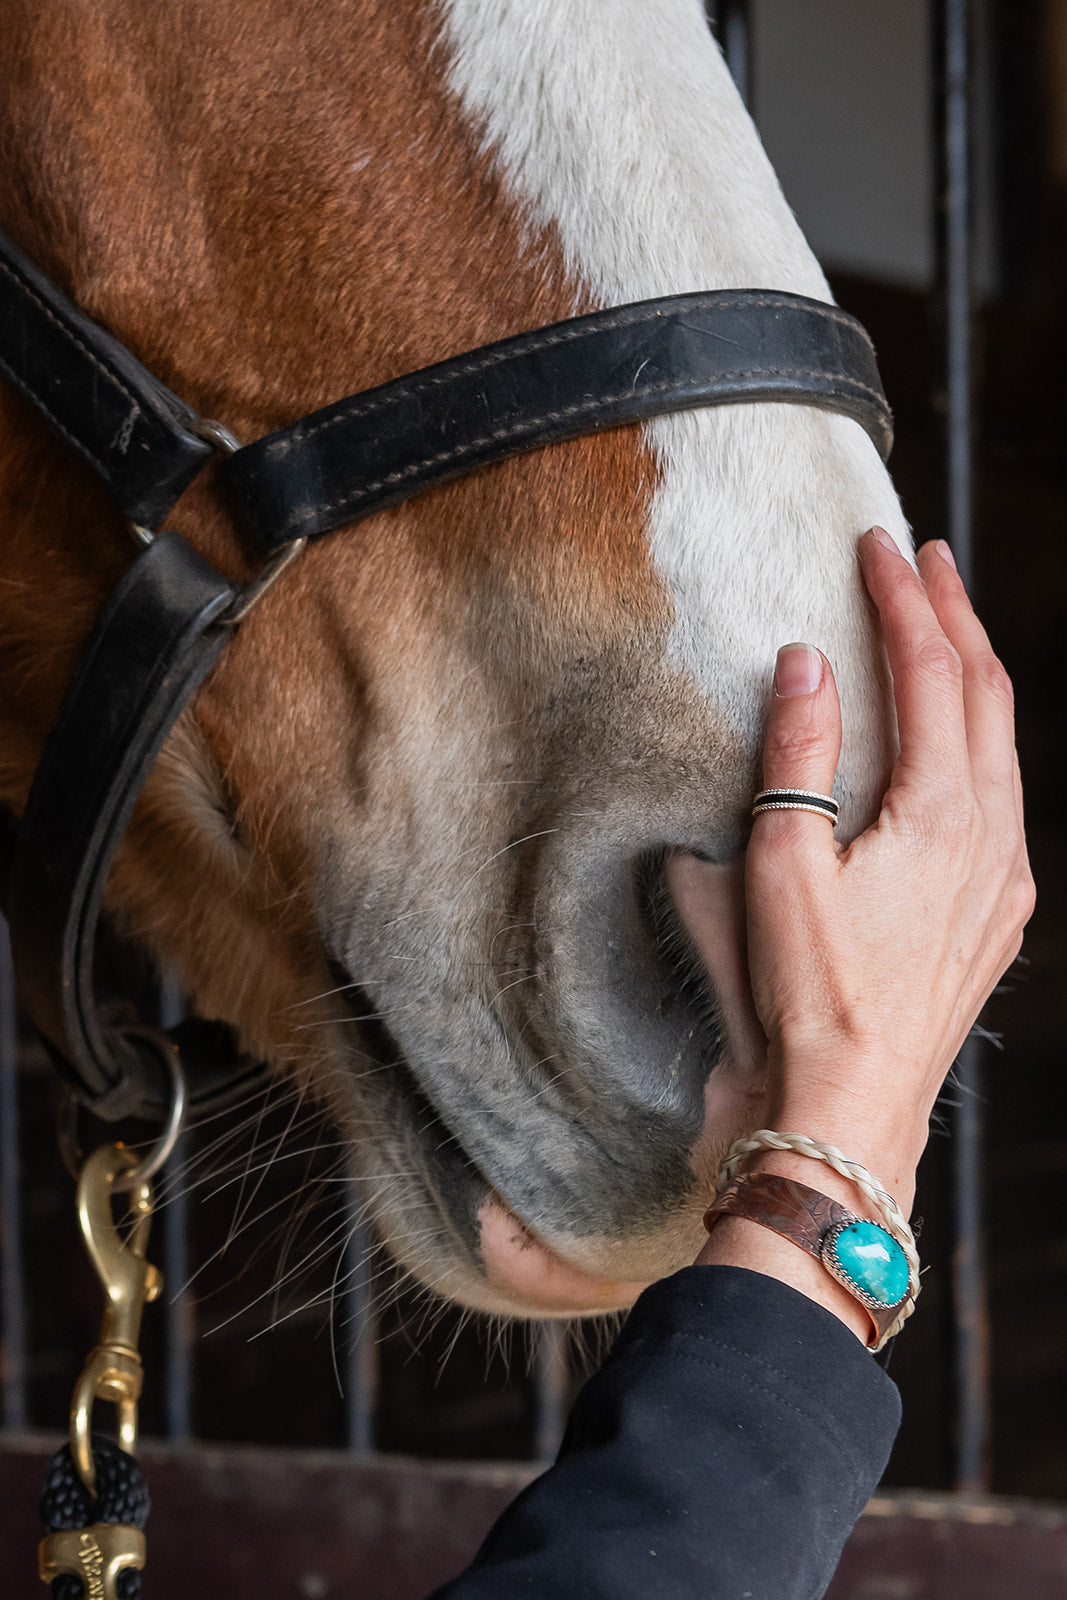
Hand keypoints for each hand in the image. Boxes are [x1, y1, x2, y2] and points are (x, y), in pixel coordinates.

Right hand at [675, 529, 1033, 1336]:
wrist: (855, 1106)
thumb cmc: (809, 995)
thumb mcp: (782, 868)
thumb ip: (798, 758)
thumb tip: (807, 662)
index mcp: (943, 815)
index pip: (931, 674)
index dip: (905, 601)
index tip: (879, 545)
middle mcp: (993, 837)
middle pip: (985, 694)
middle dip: (955, 616)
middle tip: (925, 558)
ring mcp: (1005, 878)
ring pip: (1003, 744)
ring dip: (973, 673)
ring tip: (945, 625)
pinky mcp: (999, 914)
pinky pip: (1004, 797)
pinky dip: (981, 739)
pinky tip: (958, 740)